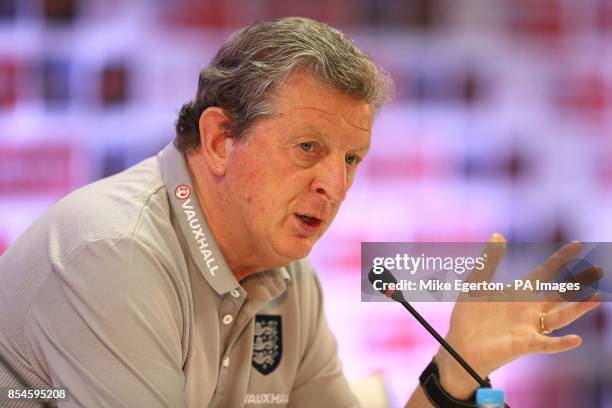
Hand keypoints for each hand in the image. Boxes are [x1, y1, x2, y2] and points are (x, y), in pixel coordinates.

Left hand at [435, 234, 602, 398]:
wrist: (458, 345)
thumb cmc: (468, 316)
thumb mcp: (475, 284)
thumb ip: (488, 261)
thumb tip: (498, 234)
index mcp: (519, 293)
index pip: (545, 273)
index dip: (560, 259)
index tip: (576, 244)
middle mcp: (529, 309)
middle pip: (560, 294)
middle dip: (579, 283)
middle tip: (598, 270)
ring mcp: (529, 327)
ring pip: (560, 317)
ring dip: (577, 309)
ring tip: (596, 298)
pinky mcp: (523, 345)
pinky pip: (546, 345)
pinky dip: (560, 343)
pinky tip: (576, 339)